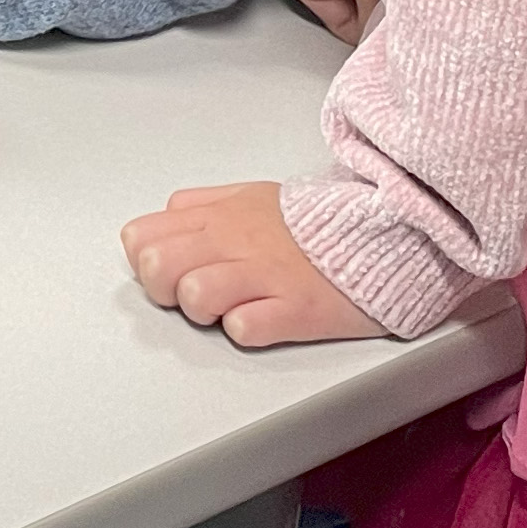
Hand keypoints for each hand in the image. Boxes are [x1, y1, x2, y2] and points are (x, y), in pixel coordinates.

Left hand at [119, 182, 387, 349]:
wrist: (385, 235)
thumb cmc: (320, 225)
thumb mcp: (252, 197)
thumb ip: (204, 206)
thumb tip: (168, 218)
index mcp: (220, 214)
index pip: (141, 236)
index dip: (146, 260)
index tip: (170, 270)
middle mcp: (235, 240)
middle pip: (157, 267)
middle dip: (165, 290)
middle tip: (194, 294)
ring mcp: (265, 275)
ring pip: (193, 295)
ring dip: (203, 312)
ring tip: (230, 308)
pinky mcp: (296, 309)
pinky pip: (244, 328)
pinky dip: (247, 330)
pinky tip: (263, 319)